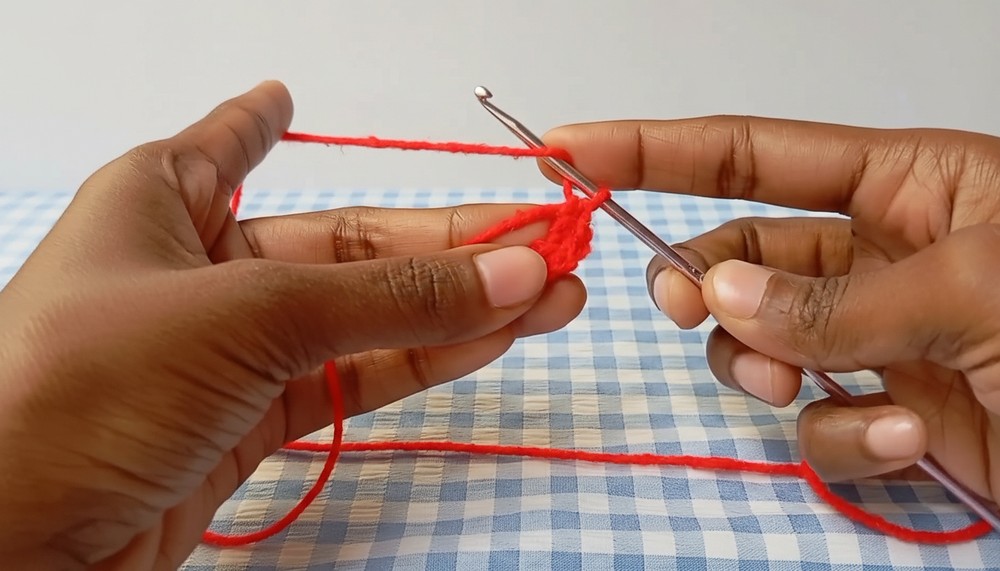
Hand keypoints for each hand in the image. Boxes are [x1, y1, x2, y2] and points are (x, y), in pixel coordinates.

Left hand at [0, 82, 585, 568]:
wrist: (11, 550)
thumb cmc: (84, 389)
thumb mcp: (247, 315)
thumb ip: (389, 298)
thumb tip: (518, 269)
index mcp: (161, 203)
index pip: (228, 147)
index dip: (263, 122)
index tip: (286, 97)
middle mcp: (197, 271)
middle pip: (343, 248)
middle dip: (446, 248)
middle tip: (546, 241)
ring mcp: (229, 354)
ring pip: (361, 318)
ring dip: (456, 309)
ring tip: (552, 293)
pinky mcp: (251, 424)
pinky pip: (352, 377)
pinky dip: (422, 360)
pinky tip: (493, 338)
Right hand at [542, 117, 999, 500]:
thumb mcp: (982, 284)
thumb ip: (841, 294)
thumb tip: (717, 293)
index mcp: (907, 185)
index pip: (750, 154)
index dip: (653, 150)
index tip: (571, 150)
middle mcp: (879, 259)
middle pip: (738, 258)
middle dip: (701, 285)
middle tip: (685, 306)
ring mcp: (878, 343)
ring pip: (761, 350)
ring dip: (771, 370)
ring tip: (824, 384)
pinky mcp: (893, 418)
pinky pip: (820, 428)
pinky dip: (851, 440)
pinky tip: (920, 440)